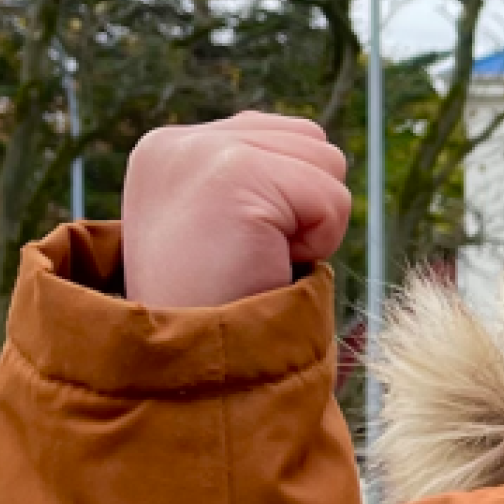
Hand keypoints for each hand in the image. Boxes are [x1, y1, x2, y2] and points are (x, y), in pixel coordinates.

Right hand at [121, 111, 350, 308]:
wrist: (187, 369)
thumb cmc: (219, 309)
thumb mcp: (223, 225)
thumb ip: (256, 174)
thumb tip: (317, 147)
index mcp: (171, 147)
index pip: (286, 134)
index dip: (291, 199)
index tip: (241, 245)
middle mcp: (179, 140)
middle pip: (313, 141)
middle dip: (307, 206)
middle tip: (253, 254)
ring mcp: (202, 152)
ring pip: (329, 164)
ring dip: (315, 225)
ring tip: (259, 257)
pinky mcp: (235, 174)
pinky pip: (331, 200)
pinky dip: (317, 243)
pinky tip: (266, 263)